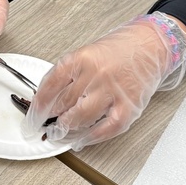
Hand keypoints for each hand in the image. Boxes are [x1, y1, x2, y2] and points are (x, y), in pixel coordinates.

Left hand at [21, 13, 185, 150]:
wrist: (152, 44)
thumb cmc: (120, 49)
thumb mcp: (87, 53)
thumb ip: (68, 75)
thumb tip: (48, 99)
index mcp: (81, 58)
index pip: (50, 86)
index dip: (38, 106)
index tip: (33, 116)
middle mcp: (96, 74)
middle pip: (64, 103)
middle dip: (50, 118)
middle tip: (44, 126)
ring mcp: (113, 91)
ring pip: (81, 118)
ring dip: (67, 129)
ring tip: (60, 132)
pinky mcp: (129, 105)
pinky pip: (107, 127)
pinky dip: (92, 137)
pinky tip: (82, 140)